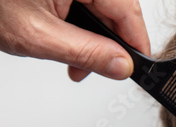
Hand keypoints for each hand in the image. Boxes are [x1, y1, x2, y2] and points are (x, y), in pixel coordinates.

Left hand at [0, 0, 150, 80]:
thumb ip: (86, 53)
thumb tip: (121, 66)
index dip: (136, 44)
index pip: (129, 12)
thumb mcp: (38, 36)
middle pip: (117, 11)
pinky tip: (67, 39)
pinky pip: (86, 1)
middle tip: (94, 71)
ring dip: (93, 38)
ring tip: (74, 60)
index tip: (137, 69)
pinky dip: (79, 24)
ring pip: (102, 8)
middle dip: (109, 45)